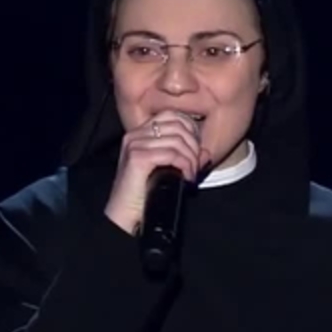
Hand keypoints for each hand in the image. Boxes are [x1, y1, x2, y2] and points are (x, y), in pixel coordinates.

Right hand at [104, 110, 208, 233]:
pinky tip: (186, 178)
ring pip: (177, 141)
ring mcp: (134, 145)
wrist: (125, 215)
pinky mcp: (137, 158)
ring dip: (191, 159)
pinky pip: (171, 154)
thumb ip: (185, 158)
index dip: (191, 130)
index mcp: (140, 133)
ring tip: (191, 175)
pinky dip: (185, 165)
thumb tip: (205, 153)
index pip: (172, 116)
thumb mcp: (168, 171)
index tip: (196, 151)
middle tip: (196, 167)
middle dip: (193, 146)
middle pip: (177, 126)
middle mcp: (135, 135)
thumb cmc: (145, 195)